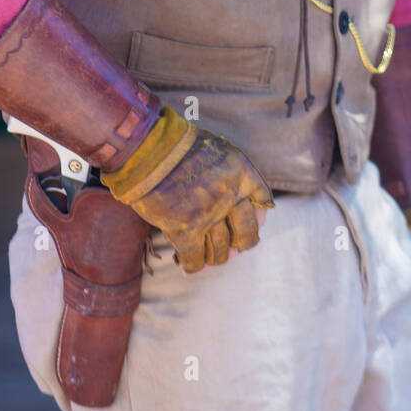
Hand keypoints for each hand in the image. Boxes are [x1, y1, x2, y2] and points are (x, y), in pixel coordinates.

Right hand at [101, 106, 273, 272]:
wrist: (147, 149)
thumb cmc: (176, 144)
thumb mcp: (215, 149)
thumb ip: (228, 173)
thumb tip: (235, 204)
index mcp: (241, 171)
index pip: (263, 200)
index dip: (259, 217)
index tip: (255, 223)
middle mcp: (230, 196)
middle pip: (247, 232)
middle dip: (242, 244)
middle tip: (235, 248)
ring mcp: (209, 216)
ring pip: (221, 251)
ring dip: (215, 257)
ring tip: (207, 256)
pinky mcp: (186, 231)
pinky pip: (195, 260)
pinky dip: (192, 265)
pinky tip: (185, 262)